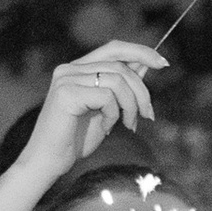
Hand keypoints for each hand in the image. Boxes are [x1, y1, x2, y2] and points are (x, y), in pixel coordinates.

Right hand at [21, 42, 164, 185]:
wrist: (48, 162)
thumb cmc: (75, 140)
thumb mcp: (106, 110)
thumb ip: (121, 88)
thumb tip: (145, 66)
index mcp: (78, 69)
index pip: (113, 48)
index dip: (140, 51)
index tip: (163, 63)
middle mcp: (70, 68)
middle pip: (120, 66)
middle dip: (142, 91)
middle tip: (149, 115)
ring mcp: (66, 79)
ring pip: (117, 80)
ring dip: (131, 106)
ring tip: (129, 126)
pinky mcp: (66, 93)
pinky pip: (106, 96)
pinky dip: (114, 114)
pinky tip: (107, 128)